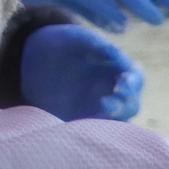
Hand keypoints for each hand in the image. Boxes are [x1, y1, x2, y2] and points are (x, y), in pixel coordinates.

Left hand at [18, 24, 141, 121]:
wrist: (33, 61)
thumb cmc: (60, 44)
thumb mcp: (75, 38)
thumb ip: (96, 44)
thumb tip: (121, 58)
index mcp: (117, 69)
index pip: (135, 78)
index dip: (133, 82)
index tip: (123, 82)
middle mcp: (114, 91)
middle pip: (131, 103)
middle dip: (124, 105)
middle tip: (107, 104)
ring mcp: (101, 108)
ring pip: (118, 120)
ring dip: (112, 119)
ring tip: (98, 112)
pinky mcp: (86, 121)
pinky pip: (98, 130)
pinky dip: (96, 130)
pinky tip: (85, 124)